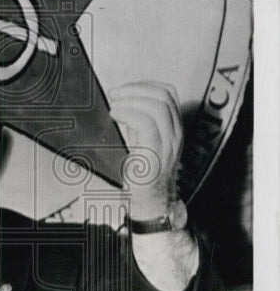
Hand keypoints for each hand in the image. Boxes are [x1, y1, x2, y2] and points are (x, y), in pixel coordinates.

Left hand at [106, 82, 182, 220]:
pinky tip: (116, 116)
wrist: (149, 205)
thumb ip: (137, 123)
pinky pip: (147, 124)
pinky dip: (129, 114)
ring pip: (157, 106)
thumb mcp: (142, 142)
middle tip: (114, 94)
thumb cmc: (142, 174)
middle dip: (135, 89)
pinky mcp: (155, 155)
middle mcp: (175, 134)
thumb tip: (121, 101)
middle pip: (163, 96)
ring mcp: (168, 145)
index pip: (168, 93)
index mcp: (173, 128)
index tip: (123, 89)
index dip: (144, 85)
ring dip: (131, 99)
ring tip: (114, 105)